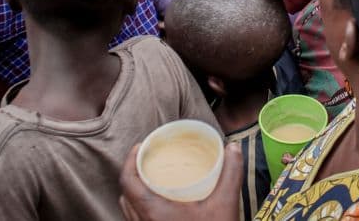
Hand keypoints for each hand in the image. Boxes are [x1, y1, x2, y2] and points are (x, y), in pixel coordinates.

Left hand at [119, 142, 242, 220]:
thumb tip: (233, 148)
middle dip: (133, 174)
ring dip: (136, 192)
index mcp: (153, 211)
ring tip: (152, 179)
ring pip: (129, 210)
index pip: (127, 181)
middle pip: (125, 194)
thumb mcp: (225, 205)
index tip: (141, 146)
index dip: (129, 160)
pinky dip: (140, 209)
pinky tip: (159, 205)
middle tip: (148, 159)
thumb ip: (230, 174)